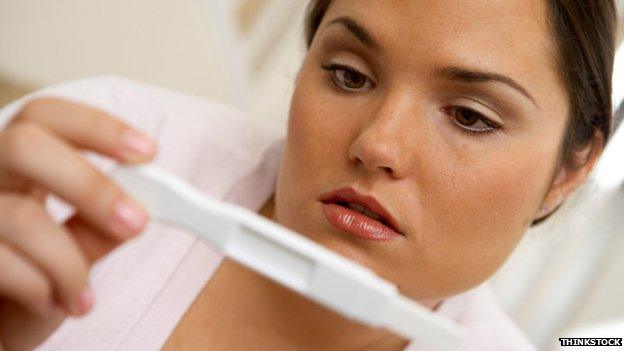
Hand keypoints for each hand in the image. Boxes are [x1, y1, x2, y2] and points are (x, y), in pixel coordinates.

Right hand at [0, 98, 155, 349]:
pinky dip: (41, 289)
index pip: (46, 116)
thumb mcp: (68, 247)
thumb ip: (96, 225)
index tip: (148, 152)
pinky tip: (53, 303)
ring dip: (69, 265)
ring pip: (22, 216)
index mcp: (15, 161)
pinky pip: (3, 262)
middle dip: (91, 187)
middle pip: (27, 147)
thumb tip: (142, 206)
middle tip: (137, 224)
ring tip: (84, 297)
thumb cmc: (29, 273)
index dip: (97, 126)